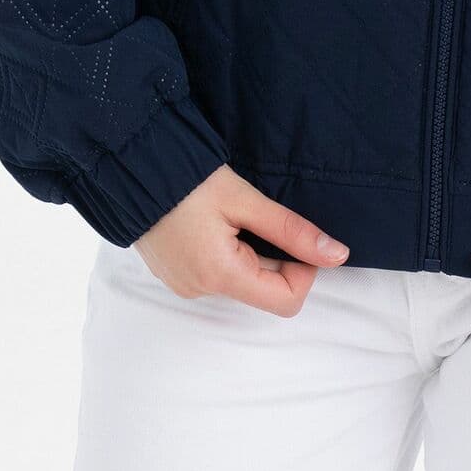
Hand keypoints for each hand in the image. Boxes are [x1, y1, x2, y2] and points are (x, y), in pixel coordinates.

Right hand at [132, 164, 350, 314]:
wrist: (133, 169)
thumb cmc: (188, 180)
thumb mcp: (245, 200)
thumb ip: (291, 230)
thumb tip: (337, 255)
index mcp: (221, 276)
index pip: (287, 301)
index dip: (303, 270)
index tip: (292, 233)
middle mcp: (201, 291)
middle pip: (264, 289)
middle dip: (274, 255)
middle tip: (258, 215)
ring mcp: (185, 286)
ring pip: (242, 280)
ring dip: (250, 252)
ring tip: (230, 215)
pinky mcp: (176, 276)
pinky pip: (218, 274)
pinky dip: (228, 252)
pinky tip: (213, 222)